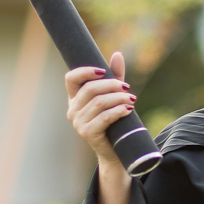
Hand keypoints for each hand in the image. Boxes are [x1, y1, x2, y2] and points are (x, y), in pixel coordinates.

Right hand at [65, 51, 134, 166]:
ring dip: (119, 98)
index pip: (71, 79)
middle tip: (127, 88)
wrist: (116, 149)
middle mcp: (73, 109)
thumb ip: (114, 76)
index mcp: (74, 98)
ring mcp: (78, 122)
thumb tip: (117, 54)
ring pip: (99, 103)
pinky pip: (104, 117)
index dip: (85, 71)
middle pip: (90, 89)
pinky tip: (128, 109)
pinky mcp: (87, 133)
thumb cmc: (114, 120)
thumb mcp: (114, 95)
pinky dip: (118, 111)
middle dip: (111, 85)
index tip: (103, 71)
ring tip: (132, 99)